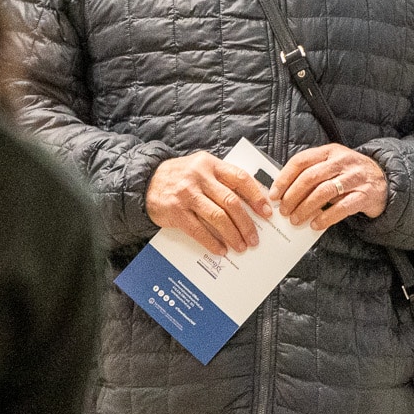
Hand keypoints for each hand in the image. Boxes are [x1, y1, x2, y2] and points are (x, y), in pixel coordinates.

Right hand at [146, 151, 272, 256]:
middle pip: (231, 202)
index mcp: (210, 164)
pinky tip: (221, 250)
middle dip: (246, 223)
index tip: (267, 213)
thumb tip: (252, 203)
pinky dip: (212, 242)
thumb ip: (222, 180)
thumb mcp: (201, 169)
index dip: (257, 197)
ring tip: (241, 246)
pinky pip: (198, 230)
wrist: (145, 182)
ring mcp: (186, 194)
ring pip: (217, 217)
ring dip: (233, 235)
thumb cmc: (180, 177)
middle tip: (254, 238)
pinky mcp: (176, 211)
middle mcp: (199, 177)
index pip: (240, 179)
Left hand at [270, 142, 386, 229]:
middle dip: (292, 196)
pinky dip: (326, 217)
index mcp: (330, 151)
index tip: (274, 194)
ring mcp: (355, 178)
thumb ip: (311, 173)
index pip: (301, 161)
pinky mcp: (365, 195)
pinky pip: (342, 207)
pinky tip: (315, 224)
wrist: (384, 181)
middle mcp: (342, 161)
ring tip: (295, 219)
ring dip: (306, 207)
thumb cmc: (349, 175)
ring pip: (324, 192)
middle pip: (311, 177)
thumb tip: (282, 192)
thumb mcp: (332, 165)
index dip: (284, 178)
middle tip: (283, 211)